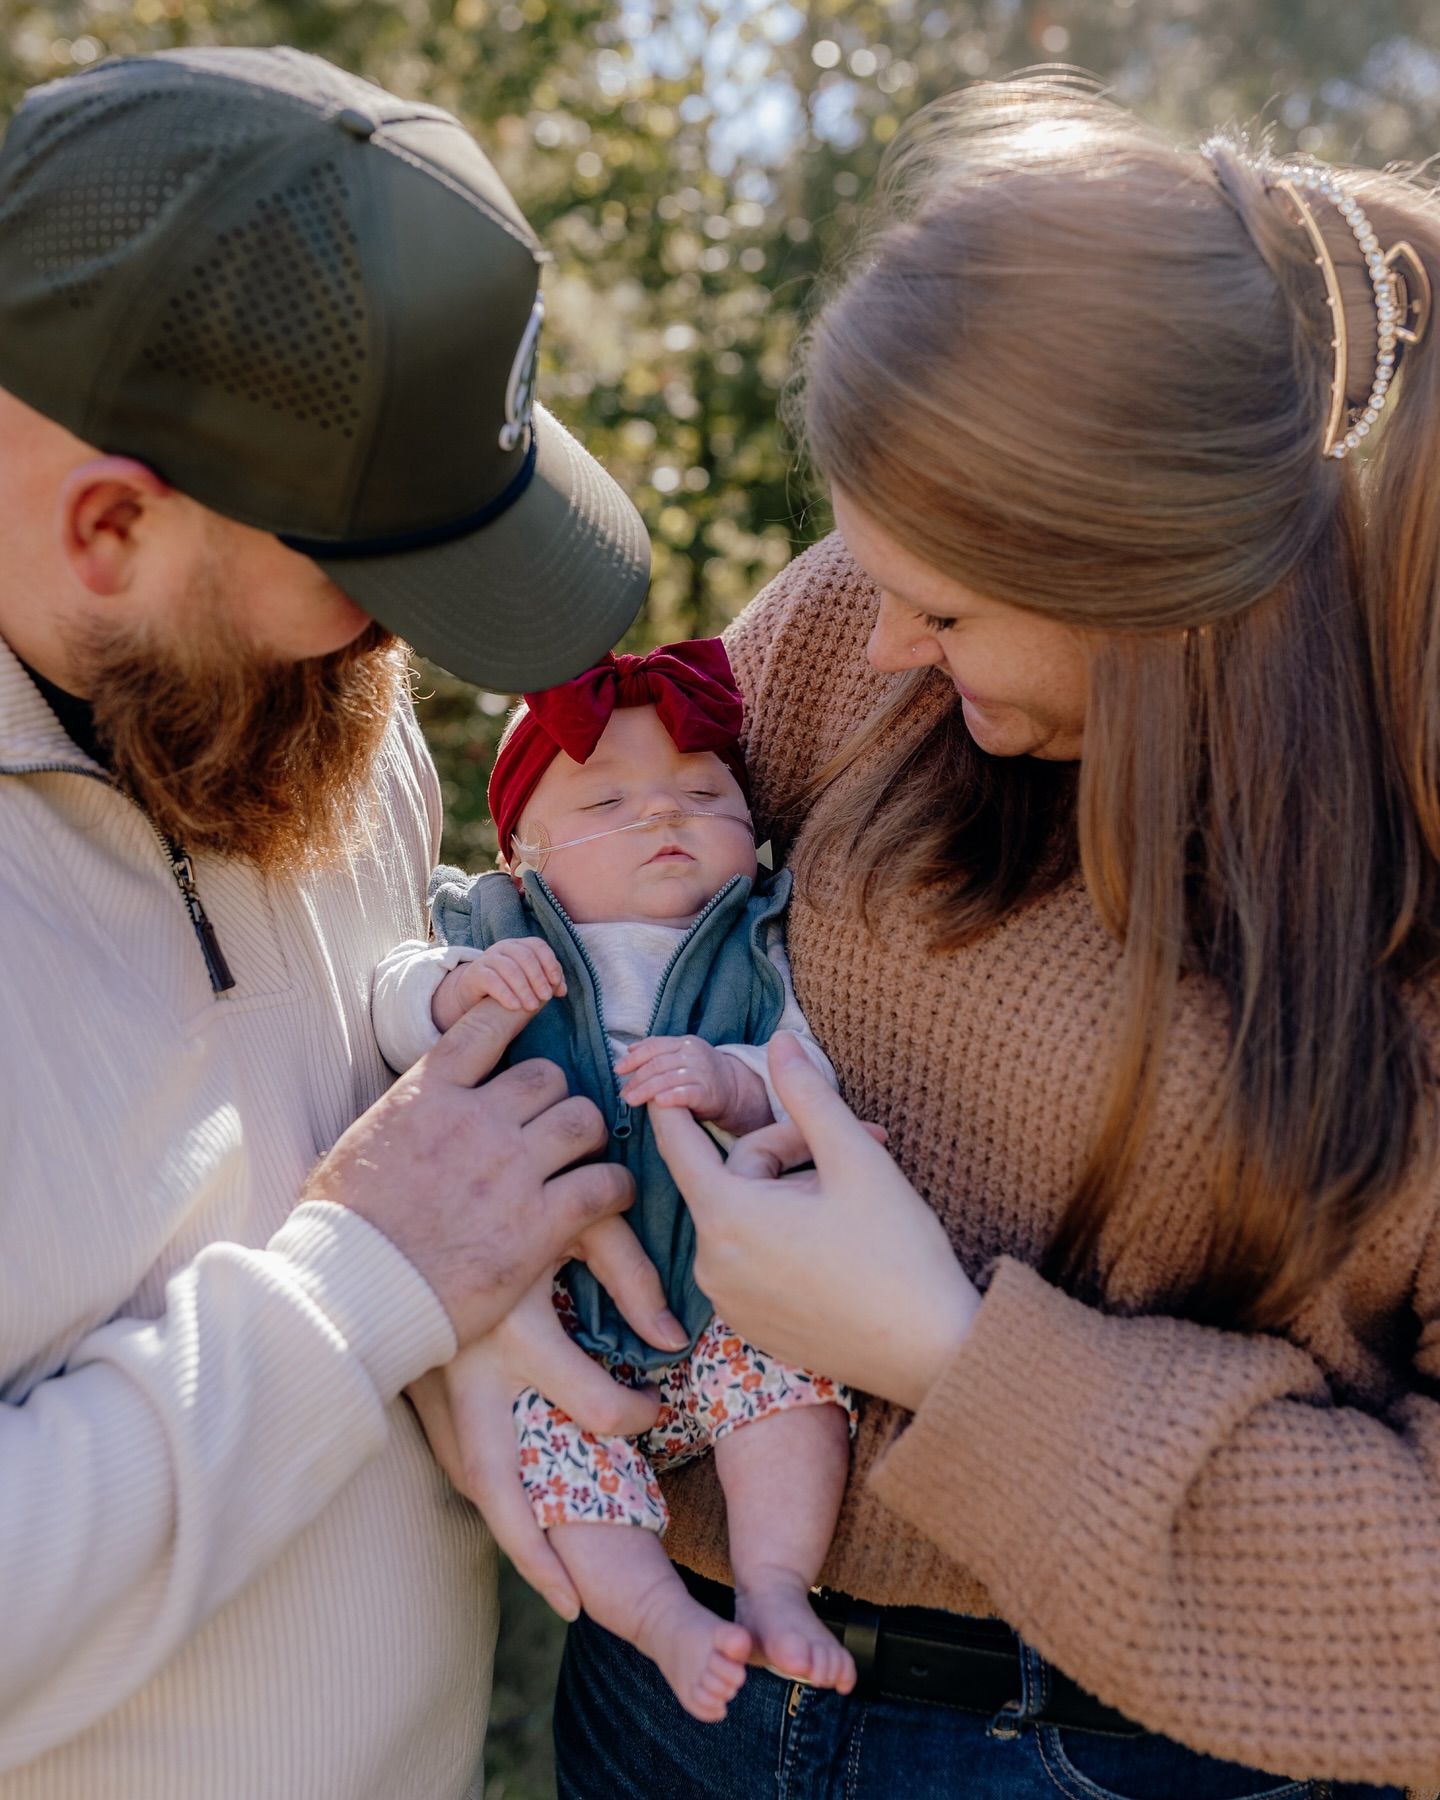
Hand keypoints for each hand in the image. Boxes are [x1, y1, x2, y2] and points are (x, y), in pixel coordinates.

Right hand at [307, 995, 630, 1345]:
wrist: (348, 1295)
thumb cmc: (339, 1233)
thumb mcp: (352, 1151)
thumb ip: (392, 1123)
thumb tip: (397, 1123)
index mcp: (425, 1094)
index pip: (484, 1025)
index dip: (518, 1006)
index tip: (538, 998)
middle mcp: (475, 1119)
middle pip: (548, 1076)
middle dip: (554, 1099)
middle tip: (550, 1127)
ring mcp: (511, 1168)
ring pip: (583, 1120)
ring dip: (588, 1136)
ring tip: (584, 1157)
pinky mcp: (540, 1222)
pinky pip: (604, 1184)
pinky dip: (615, 1187)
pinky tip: (610, 1196)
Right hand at [408, 1214, 686, 1617]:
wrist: (407, 1176)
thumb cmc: (508, 1187)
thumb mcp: (578, 1217)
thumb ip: (631, 1272)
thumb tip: (672, 1339)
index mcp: (511, 1322)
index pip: (590, 1403)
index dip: (634, 1414)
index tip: (654, 1407)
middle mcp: (466, 1363)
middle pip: (495, 1483)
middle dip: (532, 1550)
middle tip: (574, 1603)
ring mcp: (434, 1378)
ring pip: (466, 1476)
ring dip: (501, 1527)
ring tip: (545, 1578)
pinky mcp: (419, 1379)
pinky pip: (450, 1450)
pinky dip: (481, 1486)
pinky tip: (508, 1511)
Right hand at [432, 938, 565, 1032]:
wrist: (475, 997)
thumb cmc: (508, 988)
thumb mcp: (528, 983)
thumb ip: (546, 983)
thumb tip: (562, 990)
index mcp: (519, 945)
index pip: (538, 946)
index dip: (549, 962)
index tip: (556, 982)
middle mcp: (503, 948)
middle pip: (525, 956)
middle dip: (538, 978)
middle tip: (546, 998)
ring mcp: (487, 958)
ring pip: (509, 968)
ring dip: (524, 988)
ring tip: (532, 1006)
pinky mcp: (475, 974)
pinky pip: (492, 980)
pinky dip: (505, 994)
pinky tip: (515, 1006)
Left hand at [616, 1035, 771, 1134]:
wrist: (733, 1088)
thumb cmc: (701, 1073)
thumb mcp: (682, 1055)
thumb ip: (658, 1050)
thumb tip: (630, 1049)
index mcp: (684, 1043)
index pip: (654, 1047)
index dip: (634, 1058)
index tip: (618, 1070)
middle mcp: (693, 1055)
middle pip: (658, 1065)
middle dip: (636, 1079)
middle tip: (623, 1093)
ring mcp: (702, 1073)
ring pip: (668, 1079)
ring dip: (645, 1090)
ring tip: (630, 1100)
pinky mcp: (708, 1093)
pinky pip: (686, 1094)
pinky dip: (670, 1097)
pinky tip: (657, 1102)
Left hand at [649, 1034, 981, 1411]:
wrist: (933, 1353)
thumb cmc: (899, 1253)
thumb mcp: (856, 1158)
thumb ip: (809, 1094)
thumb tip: (779, 1041)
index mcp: (728, 1217)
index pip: (679, 1141)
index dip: (673, 1102)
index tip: (660, 1075)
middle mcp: (712, 1264)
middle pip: (736, 1176)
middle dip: (791, 1152)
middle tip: (864, 1146)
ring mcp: (729, 1301)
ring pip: (746, 1217)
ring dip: (790, 1195)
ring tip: (852, 1201)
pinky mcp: (751, 1327)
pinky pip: (752, 1260)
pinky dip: (784, 1240)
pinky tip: (838, 1245)